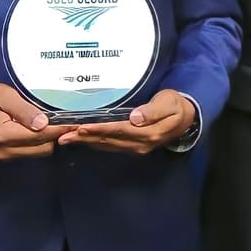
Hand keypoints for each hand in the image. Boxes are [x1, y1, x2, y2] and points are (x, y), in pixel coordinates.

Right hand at [0, 83, 69, 159]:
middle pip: (42, 148)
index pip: (40, 136)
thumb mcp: (6, 96)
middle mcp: (5, 151)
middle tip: (67, 120)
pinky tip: (42, 129)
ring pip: (38, 152)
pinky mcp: (5, 156)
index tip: (75, 122)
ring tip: (57, 123)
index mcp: (4, 135)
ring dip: (48, 140)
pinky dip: (39, 142)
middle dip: (56, 135)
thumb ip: (25, 110)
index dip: (59, 129)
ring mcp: (4, 156)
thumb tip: (44, 123)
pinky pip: (30, 152)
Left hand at [59, 89, 195, 154]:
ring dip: (86, 142)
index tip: (81, 127)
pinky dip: (95, 142)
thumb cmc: (177, 106)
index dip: (99, 129)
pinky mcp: (132, 145)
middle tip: (63, 136)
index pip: (118, 130)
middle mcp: (139, 144)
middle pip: (108, 140)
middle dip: (85, 138)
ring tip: (66, 139)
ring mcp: (135, 147)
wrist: (187, 118)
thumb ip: (154, 110)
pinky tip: (83, 140)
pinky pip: (110, 145)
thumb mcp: (170, 104)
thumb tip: (135, 117)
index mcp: (148, 134)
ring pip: (106, 145)